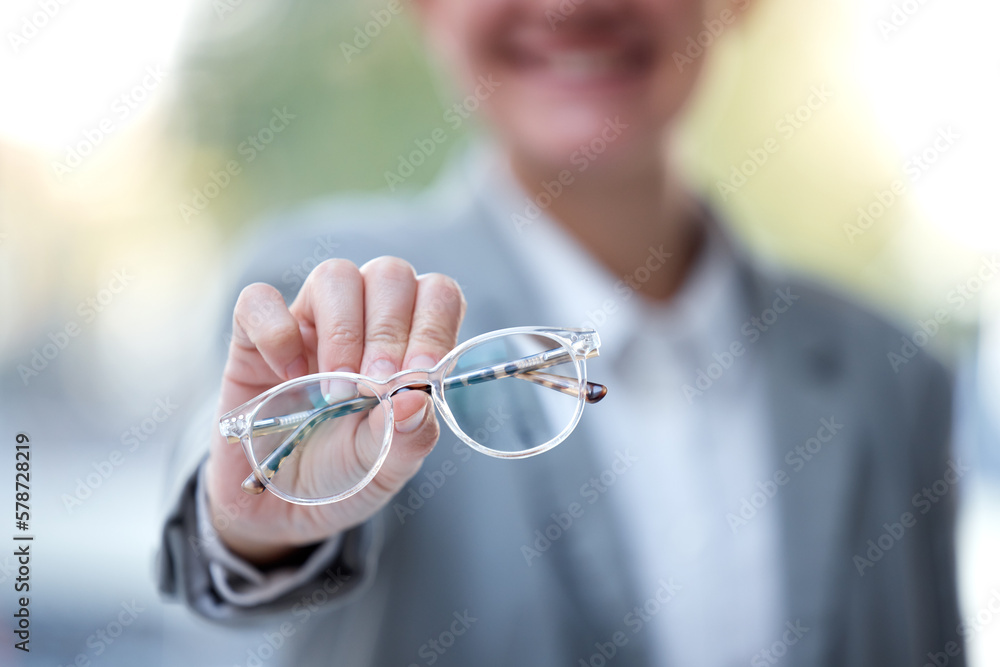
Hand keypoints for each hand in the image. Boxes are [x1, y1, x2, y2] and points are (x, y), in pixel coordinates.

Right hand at [204, 257, 465, 563]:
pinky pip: (260, 300)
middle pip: (390, 274)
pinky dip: (277, 334)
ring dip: (342, 332)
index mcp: (410, 339)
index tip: (420, 373)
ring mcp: (310, 319)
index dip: (434, 324)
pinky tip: (288, 379)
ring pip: (335, 276)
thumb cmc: (344, 474)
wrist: (278, 507)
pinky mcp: (253, 333)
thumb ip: (408, 438)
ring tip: (336, 391)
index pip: (438, 294)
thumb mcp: (385, 467)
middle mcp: (365, 317)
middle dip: (389, 332)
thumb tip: (417, 400)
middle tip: (375, 388)